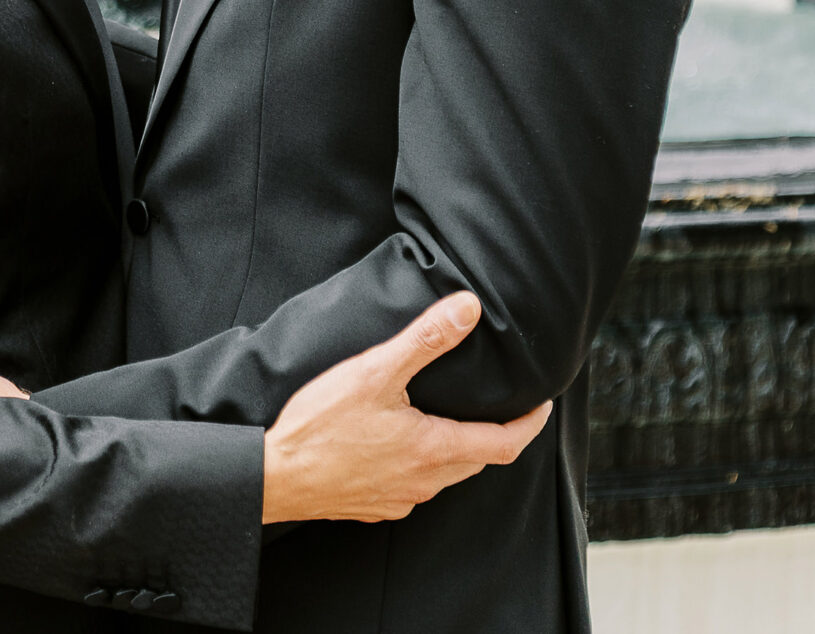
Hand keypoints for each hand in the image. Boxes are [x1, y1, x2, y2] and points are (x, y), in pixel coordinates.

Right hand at [259, 292, 552, 524]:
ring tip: (453, 421)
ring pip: (445, 476)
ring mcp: (399, 499)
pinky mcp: (374, 506)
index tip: (541, 405)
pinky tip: (402, 447)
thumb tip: (469, 308)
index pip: (504, 444)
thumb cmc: (320, 425)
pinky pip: (413, 488)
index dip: (529, 424)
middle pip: (477, 461)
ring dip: (457, 451)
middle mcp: (424, 482)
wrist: (273, 477)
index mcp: (434, 449)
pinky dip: (422, 467)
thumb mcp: (375, 370)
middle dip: (496, 435)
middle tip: (503, 408)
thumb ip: (425, 339)